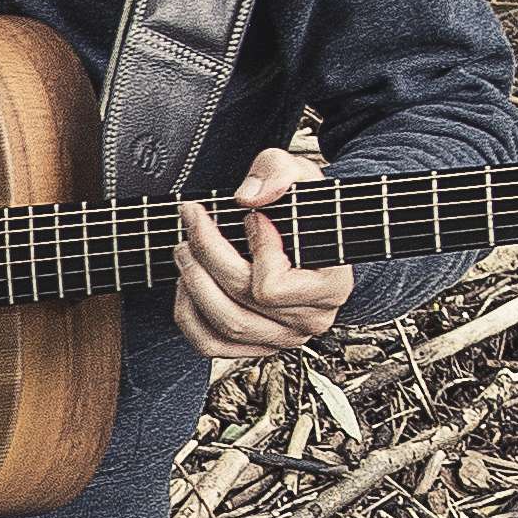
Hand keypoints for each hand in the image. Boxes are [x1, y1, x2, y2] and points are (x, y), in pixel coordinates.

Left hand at [170, 149, 355, 368]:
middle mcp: (310, 321)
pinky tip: (187, 282)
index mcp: (332, 287)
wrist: (308, 233)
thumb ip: (279, 172)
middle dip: (207, 256)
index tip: (252, 217)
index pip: (273, 286)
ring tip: (185, 249)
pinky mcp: (255, 345)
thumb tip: (249, 198)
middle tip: (193, 223)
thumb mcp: (299, 173)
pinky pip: (210, 344)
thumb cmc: (304, 208)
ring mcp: (282, 338)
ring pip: (225, 326)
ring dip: (193, 283)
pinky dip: (188, 314)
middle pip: (241, 302)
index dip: (256, 248)